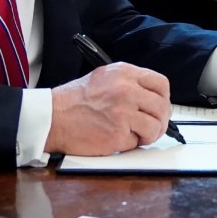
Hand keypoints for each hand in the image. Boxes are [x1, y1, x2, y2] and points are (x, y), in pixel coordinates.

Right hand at [45, 62, 170, 155]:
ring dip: (148, 134)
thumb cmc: (73, 101)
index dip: (164, 98)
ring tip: (135, 134)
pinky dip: (130, 144)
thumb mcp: (103, 78)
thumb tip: (151, 97)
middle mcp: (126, 89)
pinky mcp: (117, 133)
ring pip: (155, 126)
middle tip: (152, 126)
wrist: (52, 117)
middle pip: (162, 107)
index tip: (159, 107)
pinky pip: (138, 142)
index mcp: (124, 73)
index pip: (160, 84)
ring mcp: (123, 112)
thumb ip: (129, 83)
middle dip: (160, 120)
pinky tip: (117, 138)